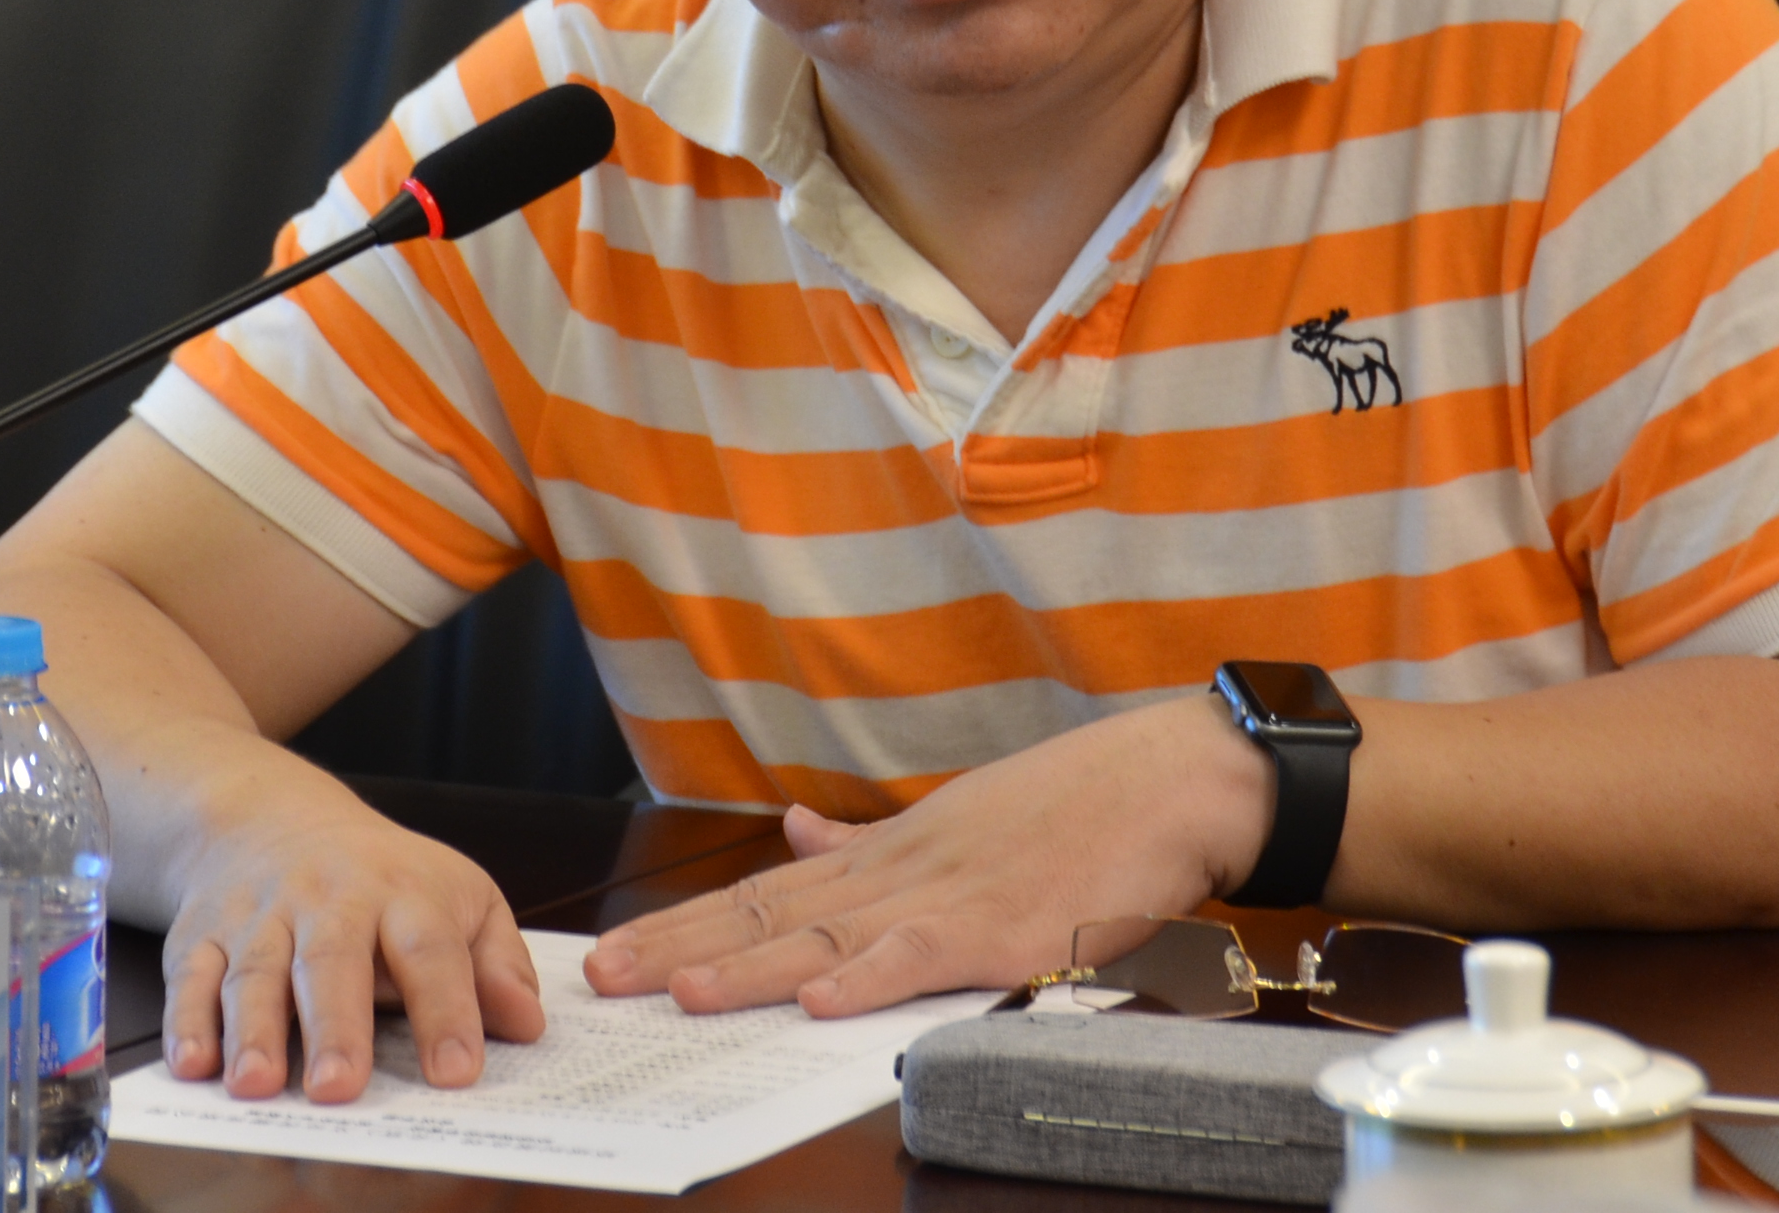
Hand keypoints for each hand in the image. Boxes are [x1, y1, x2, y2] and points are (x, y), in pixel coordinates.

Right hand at [162, 785, 547, 1101]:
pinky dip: (187, 1021)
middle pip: (332, 961)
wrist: (269, 817)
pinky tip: (194, 1065)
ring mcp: (260, 916)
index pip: (430, 951)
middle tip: (340, 1087)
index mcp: (404, 893)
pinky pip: (191, 977)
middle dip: (335, 1026)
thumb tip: (528, 1024)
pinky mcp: (203, 934)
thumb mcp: (458, 897)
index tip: (457, 1071)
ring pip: (256, 973)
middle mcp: (328, 900)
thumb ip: (497, 962)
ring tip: (260, 1085)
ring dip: (254, 1031)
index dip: (446, 1010)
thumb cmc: (382, 877)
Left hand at [580, 697, 1271, 1016]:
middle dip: (684, 945)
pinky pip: (925, 955)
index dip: (688, 921)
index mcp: (889, 855)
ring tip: (680, 990)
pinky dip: (869, 977)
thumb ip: (866, 839)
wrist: (1174, 780)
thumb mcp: (956, 817)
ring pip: (831, 938)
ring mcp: (951, 897)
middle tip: (603, 975)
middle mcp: (902, 871)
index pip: (766, 893)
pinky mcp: (1007, 927)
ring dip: (752, 964)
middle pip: (773, 914)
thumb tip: (792, 829)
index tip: (615, 948)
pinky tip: (818, 997)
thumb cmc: (1080, 807)